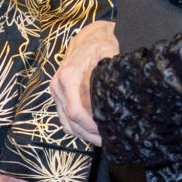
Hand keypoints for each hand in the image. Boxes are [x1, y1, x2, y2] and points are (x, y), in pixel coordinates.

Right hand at [50, 21, 119, 144]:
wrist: (86, 38)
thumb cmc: (98, 46)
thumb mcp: (108, 54)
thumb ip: (112, 71)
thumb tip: (124, 91)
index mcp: (68, 77)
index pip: (76, 112)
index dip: (90, 128)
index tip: (106, 135)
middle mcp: (58, 85)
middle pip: (71, 122)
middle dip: (90, 135)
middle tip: (109, 142)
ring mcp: (56, 91)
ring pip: (67, 123)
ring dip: (83, 135)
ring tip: (102, 140)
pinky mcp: (58, 96)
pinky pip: (64, 119)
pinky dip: (77, 129)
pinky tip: (93, 132)